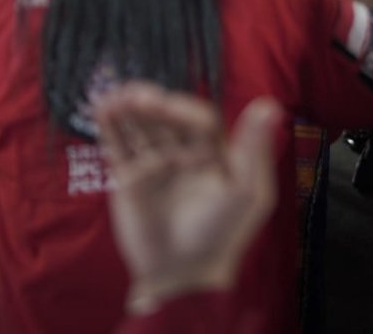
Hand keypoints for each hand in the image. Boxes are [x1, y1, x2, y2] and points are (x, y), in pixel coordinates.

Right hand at [96, 82, 280, 309]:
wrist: (184, 277)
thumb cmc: (222, 234)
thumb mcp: (246, 192)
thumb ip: (254, 149)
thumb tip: (271, 104)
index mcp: (212, 150)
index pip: (197, 118)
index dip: (182, 108)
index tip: (165, 105)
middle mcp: (182, 151)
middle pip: (165, 117)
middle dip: (150, 103)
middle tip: (136, 96)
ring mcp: (154, 164)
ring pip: (140, 128)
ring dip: (127, 109)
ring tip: (113, 96)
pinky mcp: (129, 180)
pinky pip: (118, 149)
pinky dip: (110, 128)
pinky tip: (102, 107)